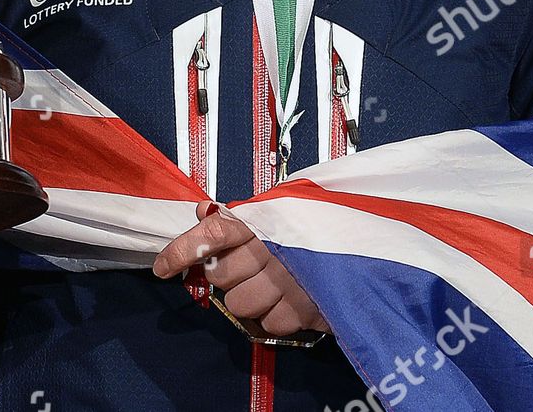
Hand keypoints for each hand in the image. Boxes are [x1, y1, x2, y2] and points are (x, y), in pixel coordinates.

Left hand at [153, 201, 328, 337]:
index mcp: (264, 219)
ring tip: (273, 282)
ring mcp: (290, 282)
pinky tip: (290, 297)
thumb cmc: (318, 223)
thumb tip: (201, 212)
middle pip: (220, 276)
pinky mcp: (306, 310)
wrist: (370, 240)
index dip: (183, 250)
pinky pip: (268, 324)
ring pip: (239, 305)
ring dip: (250, 297)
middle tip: (248, 265)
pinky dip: (275, 314)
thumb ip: (239, 215)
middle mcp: (273, 249)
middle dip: (226, 273)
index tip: (162, 266)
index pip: (213, 233)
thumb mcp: (280, 209)